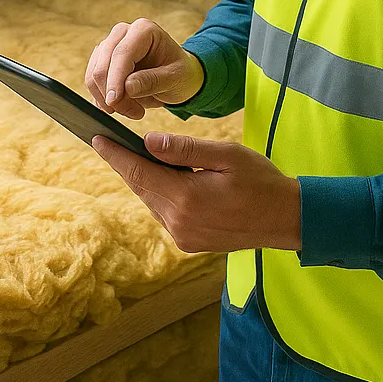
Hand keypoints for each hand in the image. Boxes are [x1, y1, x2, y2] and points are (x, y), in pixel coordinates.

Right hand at [85, 19, 205, 118]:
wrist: (178, 76)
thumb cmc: (180, 73)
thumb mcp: (175, 79)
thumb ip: (152, 81)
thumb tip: (127, 87)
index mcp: (143, 29)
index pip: (122, 54)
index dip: (115, 79)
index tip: (114, 102)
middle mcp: (123, 33)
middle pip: (102, 65)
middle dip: (113, 94)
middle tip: (135, 113)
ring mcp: (110, 46)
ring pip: (93, 75)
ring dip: (108, 99)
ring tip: (133, 110)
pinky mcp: (102, 61)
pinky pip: (92, 83)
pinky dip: (102, 99)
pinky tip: (120, 108)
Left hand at [92, 132, 301, 253]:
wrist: (286, 219)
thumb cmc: (261, 182)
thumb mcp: (226, 155)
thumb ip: (185, 149)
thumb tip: (148, 142)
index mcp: (186, 199)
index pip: (139, 173)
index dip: (115, 155)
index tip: (96, 139)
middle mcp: (179, 223)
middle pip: (141, 188)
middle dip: (124, 165)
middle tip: (108, 141)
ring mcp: (184, 237)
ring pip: (151, 201)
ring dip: (142, 179)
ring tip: (130, 155)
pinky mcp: (190, 242)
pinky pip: (164, 213)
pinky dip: (158, 194)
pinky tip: (159, 178)